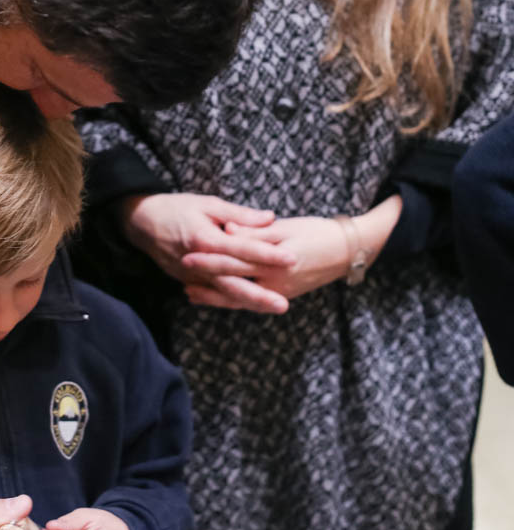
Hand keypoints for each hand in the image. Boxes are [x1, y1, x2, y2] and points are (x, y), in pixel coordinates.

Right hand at [121, 193, 292, 313]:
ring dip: (249, 303)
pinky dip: (231, 301)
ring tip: (273, 308)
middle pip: (233, 282)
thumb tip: (269, 219)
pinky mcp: (187, 281)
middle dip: (260, 295)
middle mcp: (199, 262)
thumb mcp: (209, 204)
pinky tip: (250, 307)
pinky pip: (212, 295)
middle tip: (284, 304)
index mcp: (205, 239)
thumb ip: (239, 215)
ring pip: (224, 294)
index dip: (267, 254)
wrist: (143, 222)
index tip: (291, 259)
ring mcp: (191, 275)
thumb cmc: (177, 208)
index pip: (242, 249)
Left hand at [185, 215, 348, 305]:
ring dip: (214, 296)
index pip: (236, 260)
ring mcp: (278, 293)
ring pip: (240, 298)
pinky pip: (251, 302)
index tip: (187, 254)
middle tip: (181, 278)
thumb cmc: (318, 233)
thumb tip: (229, 229)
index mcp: (275, 262)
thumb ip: (256, 232)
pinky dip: (231, 300)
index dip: (210, 258)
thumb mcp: (287, 228)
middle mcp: (275, 283)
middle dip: (206, 281)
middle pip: (233, 283)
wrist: (348, 251)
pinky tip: (216, 297)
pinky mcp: (281, 296)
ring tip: (190, 293)